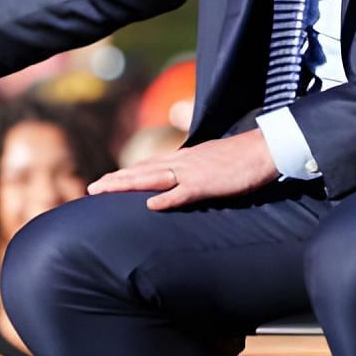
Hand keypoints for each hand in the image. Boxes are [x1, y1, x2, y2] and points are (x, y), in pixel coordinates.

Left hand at [87, 129, 276, 210]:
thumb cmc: (241, 157)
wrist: (263, 149)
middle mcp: (182, 162)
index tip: (104, 181)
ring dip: (126, 185)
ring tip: (104, 191)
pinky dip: (165, 199)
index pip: (146, 166)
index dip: (124, 173)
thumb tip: (181, 175)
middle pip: (141, 171)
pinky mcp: (206, 185)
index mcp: (183, 158)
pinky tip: (149, 206)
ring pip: (152, 179)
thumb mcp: (210, 159)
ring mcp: (192, 173)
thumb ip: (193, 167)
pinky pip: (182, 193)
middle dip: (115, 180)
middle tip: (91, 188)